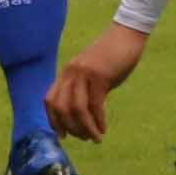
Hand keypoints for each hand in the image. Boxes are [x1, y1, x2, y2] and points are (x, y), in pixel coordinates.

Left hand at [45, 22, 150, 142]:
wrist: (126, 35)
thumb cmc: (112, 57)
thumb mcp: (92, 74)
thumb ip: (84, 90)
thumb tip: (83, 116)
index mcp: (66, 73)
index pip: (49, 100)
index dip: (53, 120)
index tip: (62, 135)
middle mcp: (71, 73)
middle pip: (60, 107)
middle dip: (70, 128)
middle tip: (83, 138)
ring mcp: (84, 74)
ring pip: (76, 109)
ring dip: (85, 128)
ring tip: (95, 138)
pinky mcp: (100, 76)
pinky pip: (94, 105)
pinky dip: (97, 121)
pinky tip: (103, 129)